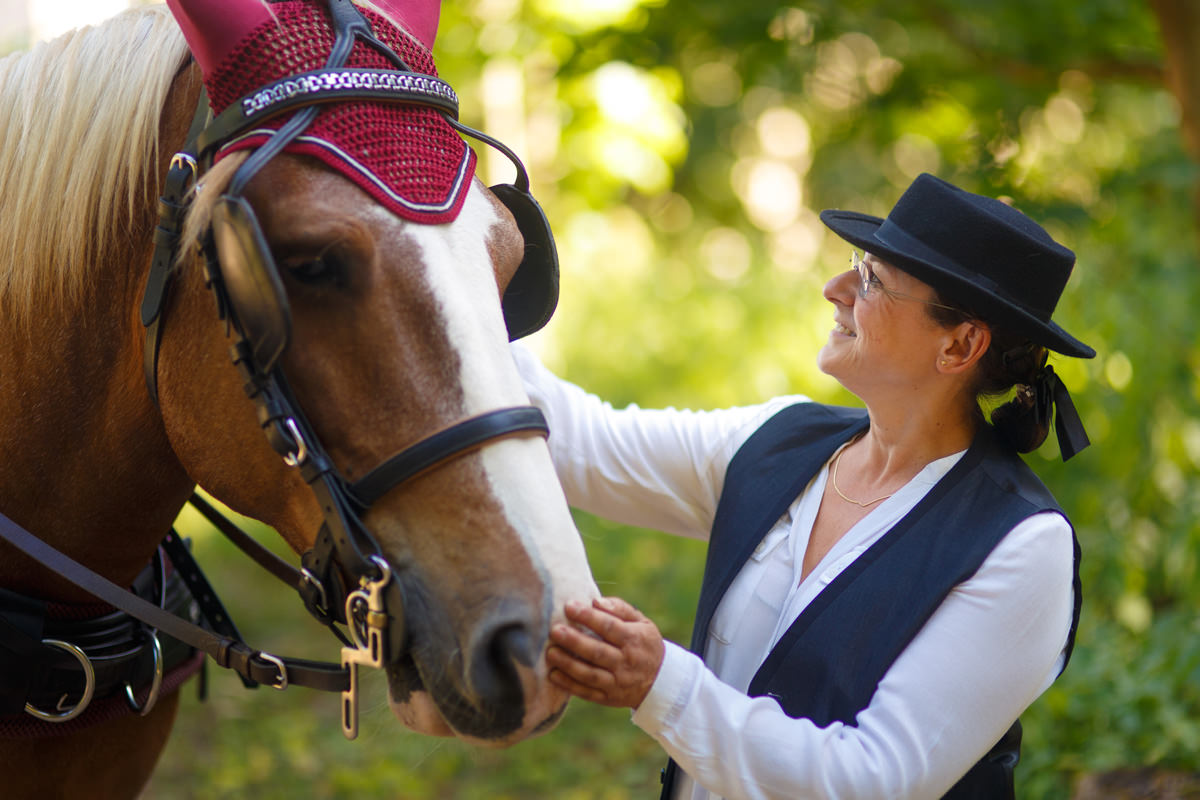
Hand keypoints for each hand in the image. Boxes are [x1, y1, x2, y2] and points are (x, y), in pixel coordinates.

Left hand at [547, 596, 664, 709]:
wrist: (659, 682)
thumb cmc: (644, 643)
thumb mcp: (641, 622)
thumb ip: (620, 609)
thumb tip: (595, 602)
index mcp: (635, 640)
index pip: (610, 627)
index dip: (588, 617)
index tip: (568, 606)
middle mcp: (626, 662)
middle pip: (598, 652)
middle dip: (574, 641)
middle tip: (555, 630)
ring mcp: (617, 683)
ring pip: (590, 674)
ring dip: (568, 664)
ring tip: (551, 652)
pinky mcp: (608, 698)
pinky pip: (587, 693)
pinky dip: (569, 685)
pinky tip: (553, 675)